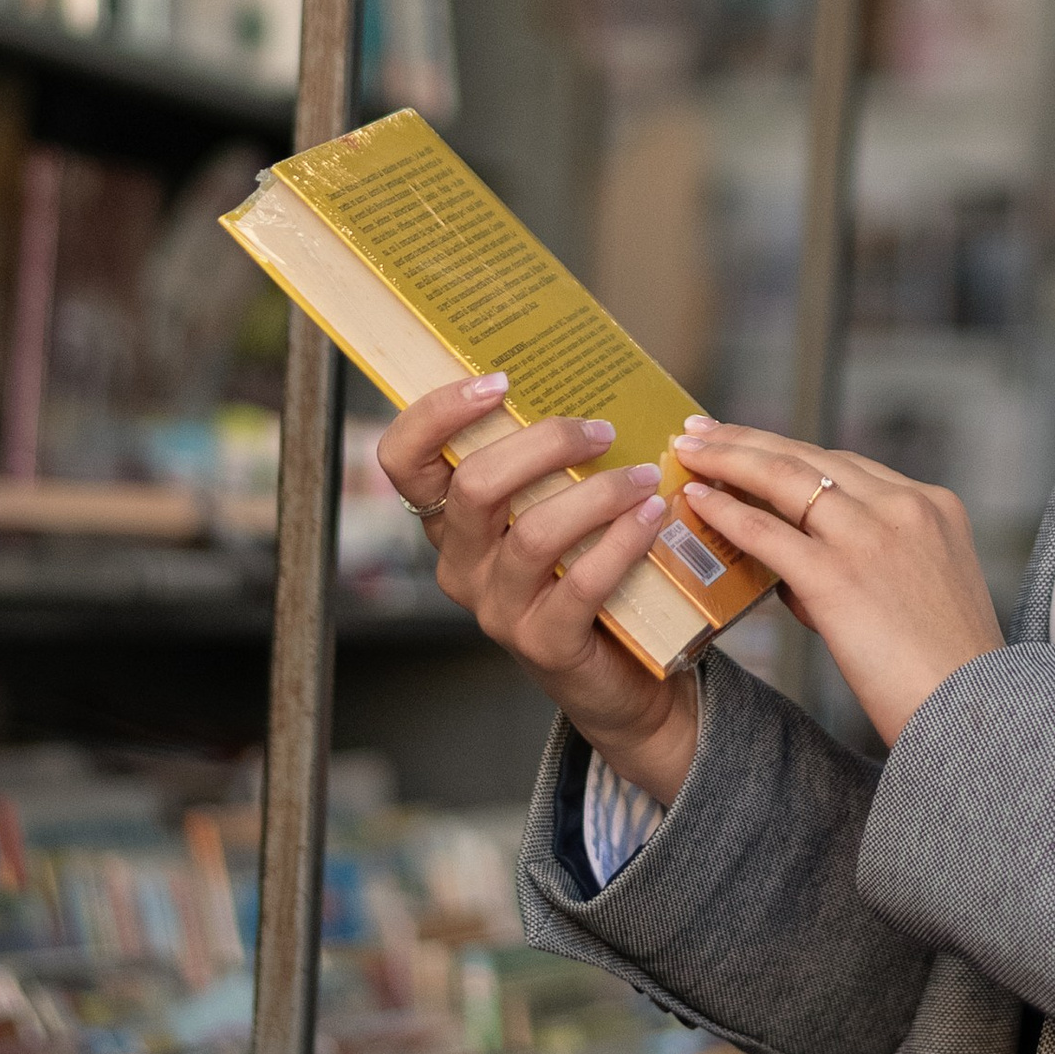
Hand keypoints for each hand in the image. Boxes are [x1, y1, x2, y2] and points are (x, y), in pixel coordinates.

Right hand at [378, 377, 700, 803]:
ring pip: (532, 534)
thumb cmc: (590, 569)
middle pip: (475, 486)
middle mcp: (460, 564)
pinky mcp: (542, 645)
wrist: (623, 675)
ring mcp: (496, 608)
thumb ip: (551, 460)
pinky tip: (652, 517)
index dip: (436, 413)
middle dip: (544, 444)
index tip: (499, 381)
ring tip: (644, 477)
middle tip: (601, 431)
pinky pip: (579, 585)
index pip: (402, 460)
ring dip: (597, 494)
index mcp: (450, 521)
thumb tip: (587, 378)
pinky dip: (621, 543)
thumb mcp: (557, 508)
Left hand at [673, 424, 1000, 747]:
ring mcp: (870, 537)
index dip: (789, 450)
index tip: (752, 440)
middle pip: (810, 456)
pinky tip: (698, 499)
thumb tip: (794, 572)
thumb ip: (868, 564)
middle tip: (701, 427)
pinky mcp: (837, 577)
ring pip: (783, 477)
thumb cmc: (946, 671)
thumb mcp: (926, 590)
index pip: (845, 465)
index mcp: (932, 505)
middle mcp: (904, 507)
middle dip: (749, 438)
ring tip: (688, 450)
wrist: (973, 712)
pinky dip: (727, 511)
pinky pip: (767, 532)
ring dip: (727, 458)